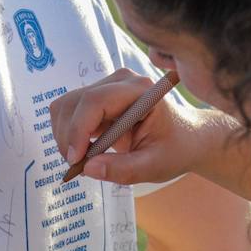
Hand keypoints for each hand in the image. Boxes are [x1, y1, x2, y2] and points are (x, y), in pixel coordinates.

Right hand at [49, 69, 210, 185]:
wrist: (184, 138)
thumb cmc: (174, 149)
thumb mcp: (153, 166)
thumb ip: (123, 170)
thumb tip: (88, 168)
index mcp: (140, 91)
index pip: (95, 101)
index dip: (79, 130)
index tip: (76, 160)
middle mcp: (120, 81)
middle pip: (75, 102)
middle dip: (69, 136)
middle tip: (78, 166)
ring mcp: (107, 86)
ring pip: (66, 106)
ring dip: (66, 135)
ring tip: (83, 159)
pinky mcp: (97, 96)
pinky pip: (69, 111)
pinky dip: (69, 133)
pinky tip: (86, 149)